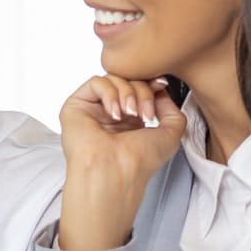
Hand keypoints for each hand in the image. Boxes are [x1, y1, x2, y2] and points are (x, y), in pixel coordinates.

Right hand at [57, 76, 185, 250]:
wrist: (116, 171)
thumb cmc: (138, 162)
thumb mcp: (170, 136)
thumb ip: (173, 112)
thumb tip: (162, 93)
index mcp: (131, 121)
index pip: (140, 87)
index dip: (151, 84)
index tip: (161, 86)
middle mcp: (113, 114)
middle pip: (129, 80)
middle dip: (143, 91)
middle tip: (145, 112)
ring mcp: (94, 109)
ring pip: (114, 79)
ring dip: (128, 92)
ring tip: (130, 114)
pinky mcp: (77, 106)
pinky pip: (96, 82)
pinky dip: (110, 93)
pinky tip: (114, 113)